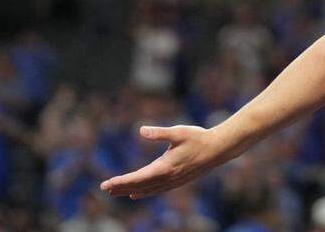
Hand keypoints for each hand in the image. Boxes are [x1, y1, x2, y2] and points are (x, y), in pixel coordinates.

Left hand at [100, 125, 225, 198]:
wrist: (219, 149)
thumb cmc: (199, 138)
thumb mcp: (178, 132)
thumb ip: (159, 133)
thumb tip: (141, 130)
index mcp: (165, 167)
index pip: (137, 178)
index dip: (120, 181)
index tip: (105, 184)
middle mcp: (167, 178)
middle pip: (139, 186)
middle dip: (121, 187)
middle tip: (105, 188)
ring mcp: (173, 181)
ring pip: (147, 190)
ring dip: (130, 191)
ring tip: (116, 192)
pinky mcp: (177, 181)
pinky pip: (156, 190)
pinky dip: (144, 192)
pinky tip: (137, 194)